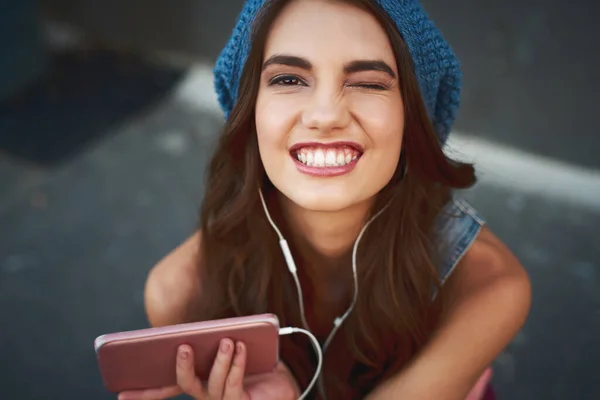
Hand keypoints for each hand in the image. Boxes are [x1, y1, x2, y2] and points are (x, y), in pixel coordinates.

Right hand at [118, 339, 299, 399]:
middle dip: (183, 367)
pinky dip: (236, 366)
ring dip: (220, 360)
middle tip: (184, 348)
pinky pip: (233, 387)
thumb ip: (212, 342)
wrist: (284, 379)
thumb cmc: (254, 361)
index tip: (121, 393)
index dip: (144, 393)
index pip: (165, 389)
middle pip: (185, 385)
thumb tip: (194, 331)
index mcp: (198, 381)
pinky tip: (239, 349)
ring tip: (227, 341)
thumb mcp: (228, 347)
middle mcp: (206, 394)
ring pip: (212, 384)